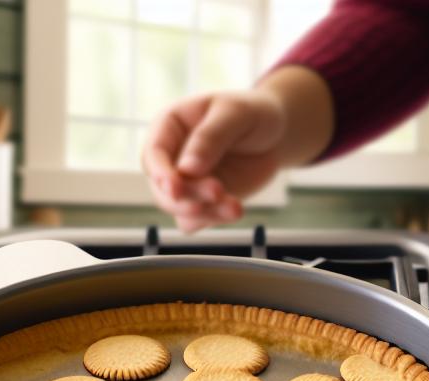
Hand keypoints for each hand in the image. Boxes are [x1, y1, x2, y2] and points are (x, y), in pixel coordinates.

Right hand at [142, 90, 287, 232]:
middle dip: (187, 196)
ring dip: (204, 212)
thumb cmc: (251, 113)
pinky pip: (199, 219)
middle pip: (163, 186)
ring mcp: (188, 181)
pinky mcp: (205, 200)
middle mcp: (172, 156)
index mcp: (169, 126)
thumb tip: (187, 168)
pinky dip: (213, 220)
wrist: (275, 134)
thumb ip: (210, 137)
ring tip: (236, 208)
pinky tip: (233, 212)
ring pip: (180, 206)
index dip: (161, 172)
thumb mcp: (234, 113)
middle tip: (218, 193)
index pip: (154, 153)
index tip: (175, 187)